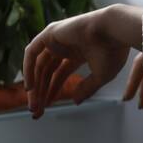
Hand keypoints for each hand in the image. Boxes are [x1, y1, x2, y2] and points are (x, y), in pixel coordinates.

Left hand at [23, 5, 142, 117]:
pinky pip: (31, 53)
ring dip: (35, 85)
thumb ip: (87, 88)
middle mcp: (65, 46)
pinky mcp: (49, 33)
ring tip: (34, 104)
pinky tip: (29, 88)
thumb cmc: (112, 51)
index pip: (59, 75)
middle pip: (47, 72)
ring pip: (38, 66)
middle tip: (37, 110)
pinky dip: (28, 70)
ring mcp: (56, 39)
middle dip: (41, 92)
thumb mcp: (101, 76)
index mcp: (78, 54)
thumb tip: (75, 101)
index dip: (53, 91)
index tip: (47, 108)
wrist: (113, 31)